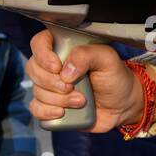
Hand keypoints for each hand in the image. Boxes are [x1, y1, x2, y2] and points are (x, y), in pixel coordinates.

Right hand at [25, 29, 148, 132]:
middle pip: (33, 69)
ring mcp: (51, 87)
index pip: (39, 43)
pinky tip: (62, 113)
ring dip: (57, 99)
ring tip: (80, 101)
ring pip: (36, 91)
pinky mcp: (51, 106)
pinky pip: (36, 109)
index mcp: (64, 49)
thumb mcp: (108, 59)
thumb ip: (87, 55)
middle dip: (52, 82)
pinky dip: (46, 112)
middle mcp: (53, 67)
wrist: (122, 105)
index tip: (57, 67)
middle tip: (72, 88)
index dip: (43, 55)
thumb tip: (65, 71)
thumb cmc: (115, 78)